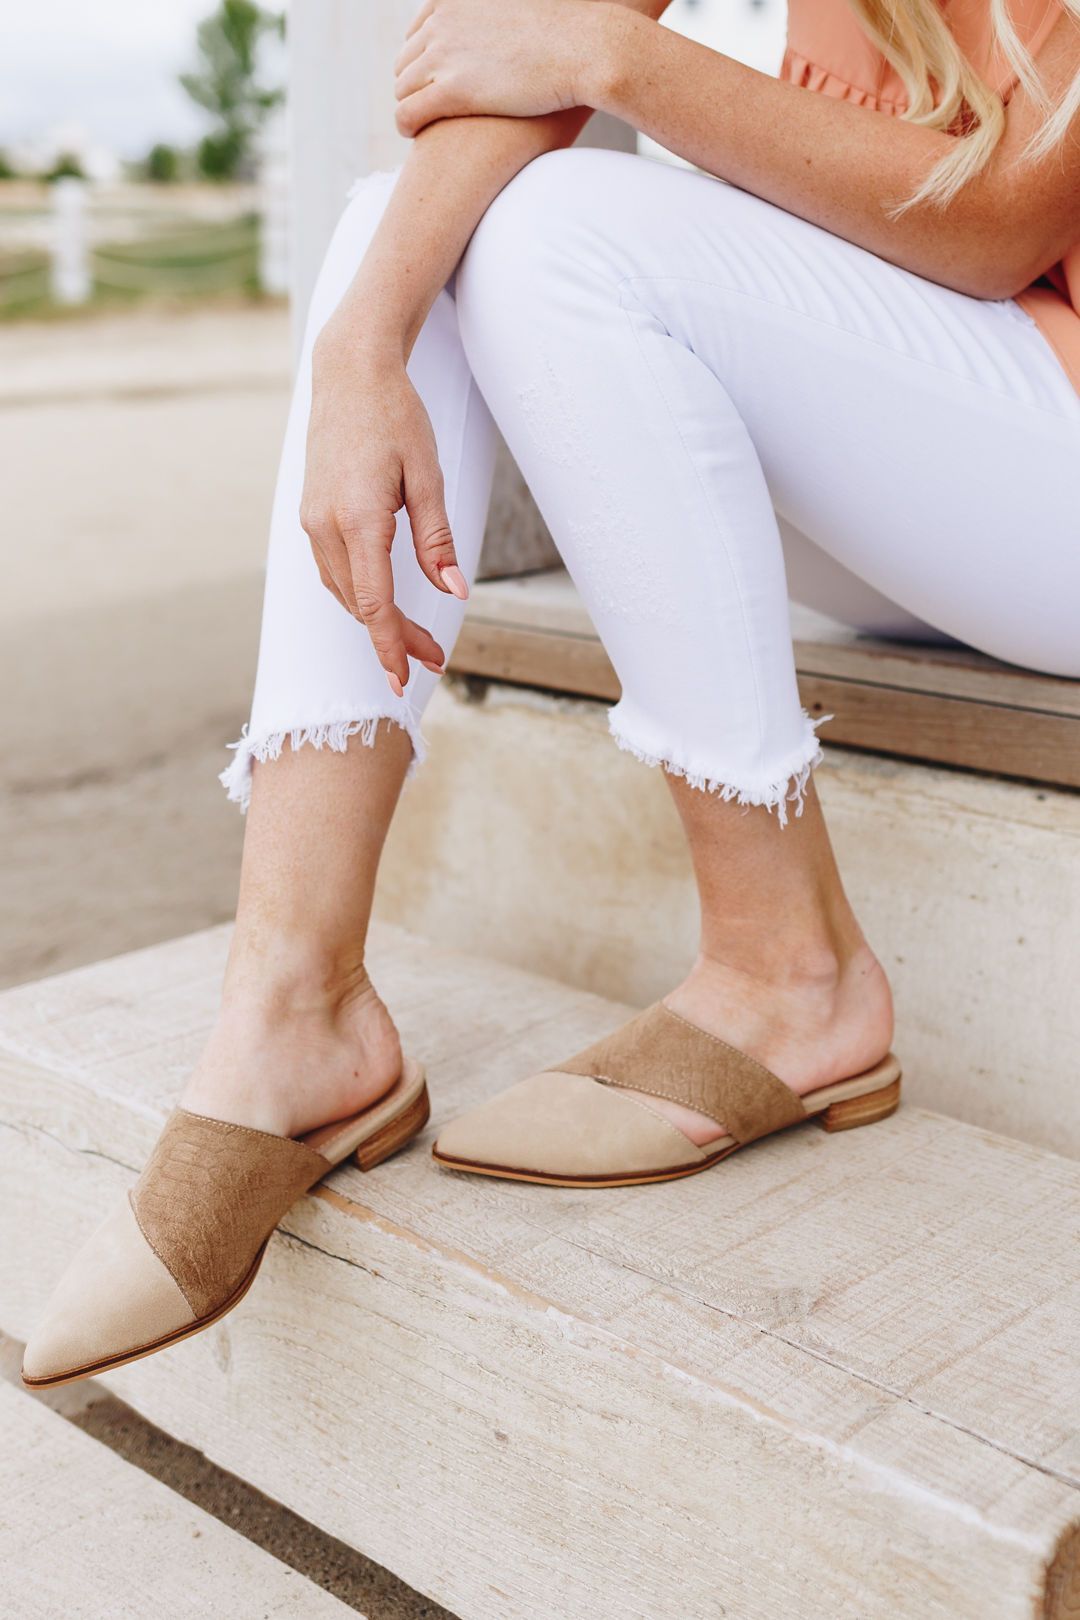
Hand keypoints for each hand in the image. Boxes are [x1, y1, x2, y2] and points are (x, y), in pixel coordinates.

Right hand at [300, 328, 467, 694]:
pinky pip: (334, 571)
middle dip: (395, 639)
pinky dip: (359, 596)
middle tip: (435, 658)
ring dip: (376, 621)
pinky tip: (383, 604)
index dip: (391, 647)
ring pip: (344, 592)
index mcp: (358, 519)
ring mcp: (312, 521)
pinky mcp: (311, 515)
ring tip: (415, 639)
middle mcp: (325, 526)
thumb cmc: (395, 416)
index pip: (375, 603)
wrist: (349, 373)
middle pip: (361, 605)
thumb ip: (437, 539)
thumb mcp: (427, 476)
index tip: (405, 680)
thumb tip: (452, 590)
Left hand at [394, 0, 591, 136]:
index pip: (418, 31)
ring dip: (410, 106)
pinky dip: (405, 124)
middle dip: (414, 84)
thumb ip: (499, 18)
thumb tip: (504, 38)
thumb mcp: (522, 10)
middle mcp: (443, 21)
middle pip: (406, 60)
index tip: (435, 78)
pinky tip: (413, 135)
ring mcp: (445, 55)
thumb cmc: (566, 33)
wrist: (585, 48)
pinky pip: (407, 112)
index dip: (424, 59)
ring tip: (421, 124)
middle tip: (428, 107)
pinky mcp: (453, 91)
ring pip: (402, 87)